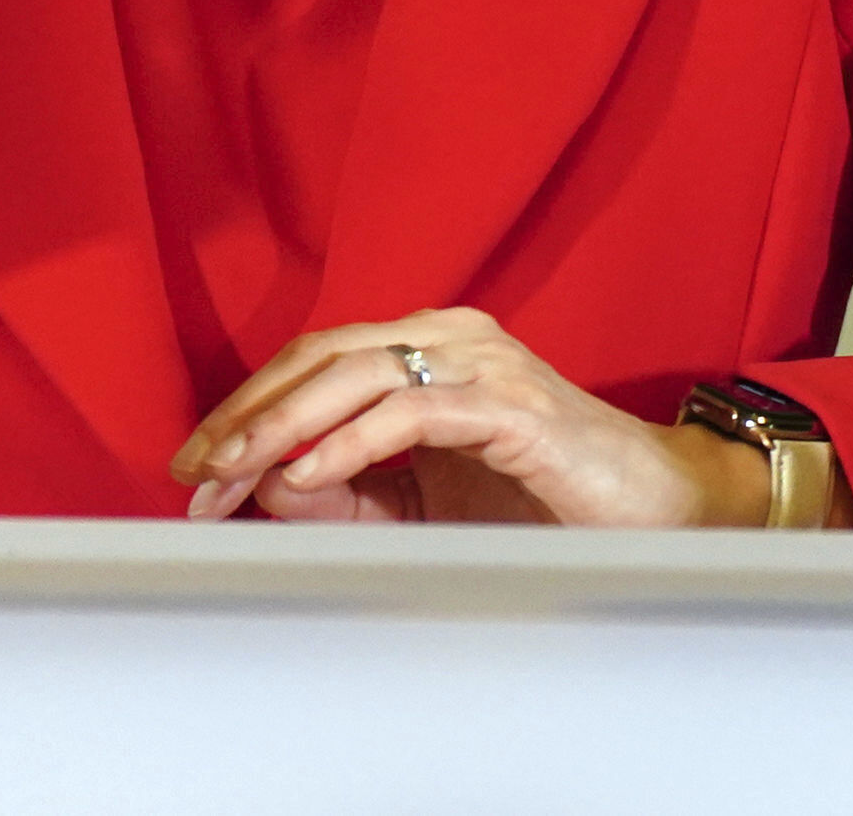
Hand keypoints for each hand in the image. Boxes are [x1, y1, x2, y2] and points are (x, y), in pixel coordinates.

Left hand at [167, 307, 771, 526]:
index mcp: (425, 350)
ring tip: (233, 472)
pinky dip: (351, 441)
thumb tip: (266, 485)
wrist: (660, 514)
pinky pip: (413, 411)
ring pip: (356, 372)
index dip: (246, 410)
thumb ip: (352, 494)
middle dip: (247, 414)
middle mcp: (449, 338)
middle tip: (193, 471)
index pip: (312, 362)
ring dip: (282, 425)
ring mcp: (483, 363)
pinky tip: (306, 475)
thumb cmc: (545, 502)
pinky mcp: (514, 406)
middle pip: (320, 355)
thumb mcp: (426, 506)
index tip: (192, 470)